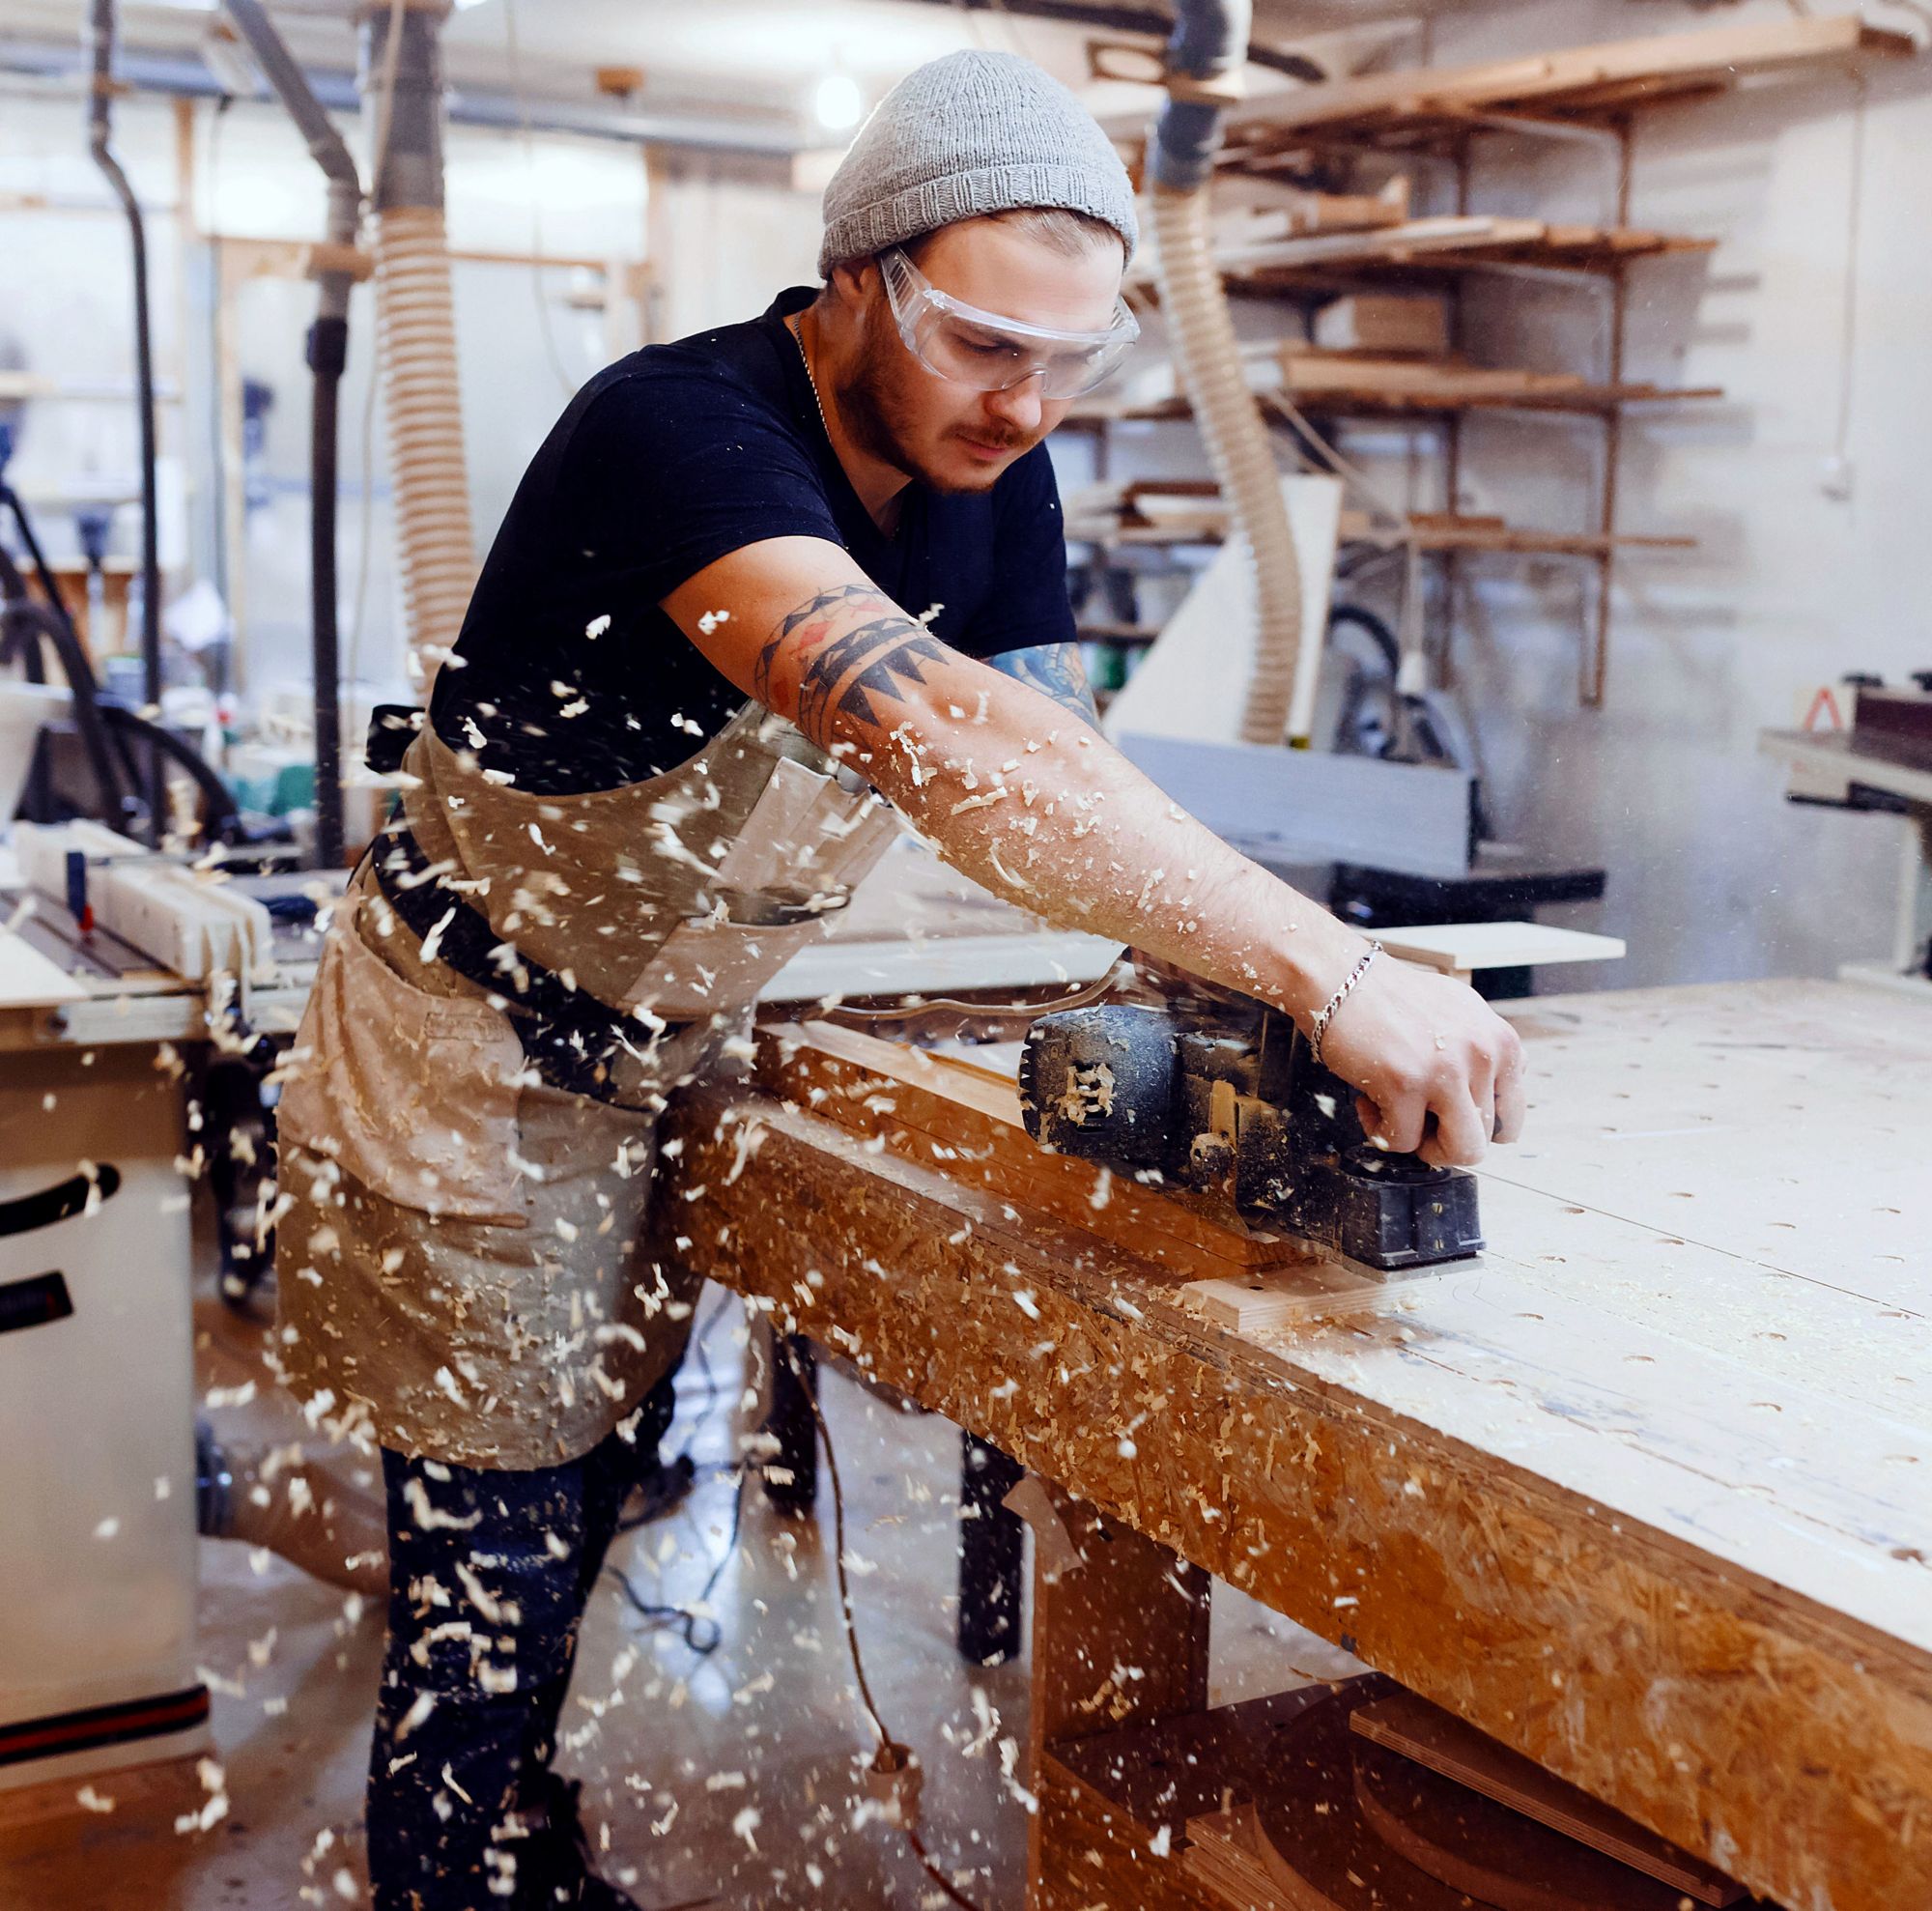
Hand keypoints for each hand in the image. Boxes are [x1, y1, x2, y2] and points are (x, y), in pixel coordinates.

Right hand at [1314, 956, 1525, 1167]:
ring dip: (1420, 1143)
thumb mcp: (1461, 1013)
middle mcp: (1482, 1056)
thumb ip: (1484, 1053)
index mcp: (1501, 1042)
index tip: (1447, 1116)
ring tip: (1394, 1113)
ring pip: (1457, 1151)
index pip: (1510, 1116)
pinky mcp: (1405, 1085)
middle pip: (1482, 1141)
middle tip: (1415, 1118)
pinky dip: (1380, 1131)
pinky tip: (1368, 1100)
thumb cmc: (1392, 998)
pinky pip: (1403, 1142)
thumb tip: (1494, 1091)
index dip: (1474, 1126)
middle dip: (1443, 1140)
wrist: (1341, 979)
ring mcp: (1445, 1072)